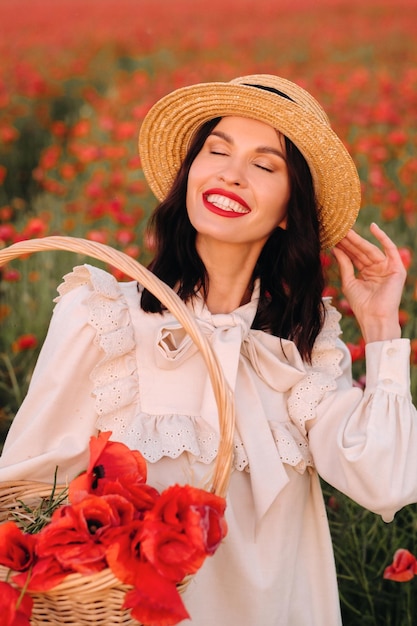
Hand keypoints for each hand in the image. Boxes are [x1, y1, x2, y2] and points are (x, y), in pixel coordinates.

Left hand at [332, 223, 406, 342]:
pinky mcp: (397, 268)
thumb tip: (336, 247)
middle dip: (350, 241)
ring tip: (346, 230)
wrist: (374, 318)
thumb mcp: (349, 282)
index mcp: (367, 273)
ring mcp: (387, 268)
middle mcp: (378, 269)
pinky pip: (390, 249)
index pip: (354, 256)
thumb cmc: (361, 305)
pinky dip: (383, 238)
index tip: (333, 237)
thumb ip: (344, 264)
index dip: (344, 247)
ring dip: (359, 240)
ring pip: (371, 249)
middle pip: (362, 251)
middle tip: (338, 229)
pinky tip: (372, 227)